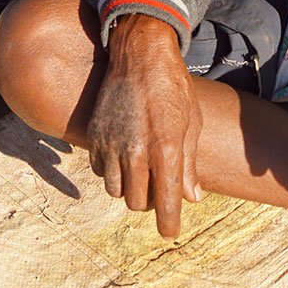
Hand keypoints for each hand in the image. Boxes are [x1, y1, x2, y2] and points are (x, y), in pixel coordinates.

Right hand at [87, 15, 202, 237]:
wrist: (140, 55)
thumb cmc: (173, 86)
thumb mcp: (191, 123)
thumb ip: (189, 164)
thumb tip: (192, 197)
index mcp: (165, 147)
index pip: (166, 202)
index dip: (168, 224)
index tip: (170, 232)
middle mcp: (135, 150)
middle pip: (137, 203)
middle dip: (150, 202)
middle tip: (160, 187)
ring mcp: (111, 143)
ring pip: (116, 191)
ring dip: (130, 188)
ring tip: (142, 170)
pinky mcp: (95, 136)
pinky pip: (100, 172)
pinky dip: (112, 172)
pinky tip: (125, 155)